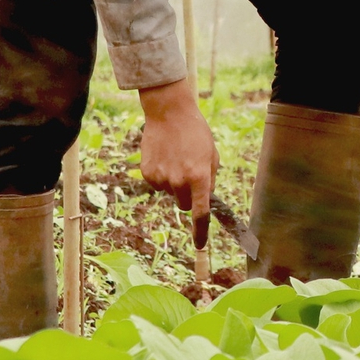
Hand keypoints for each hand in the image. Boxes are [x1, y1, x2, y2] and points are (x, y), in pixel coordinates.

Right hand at [139, 80, 218, 229]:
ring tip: (177, 159)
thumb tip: (203, 199)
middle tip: (190, 176)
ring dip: (175, 183)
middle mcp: (179, 181)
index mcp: (200, 177)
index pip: (200, 213)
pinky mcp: (148, 174)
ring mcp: (161, 178)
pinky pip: (158, 185)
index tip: (200, 245)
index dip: (200, 232)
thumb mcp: (212, 155)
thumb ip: (209, 179)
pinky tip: (164, 157)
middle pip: (185, 206)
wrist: (169, 114)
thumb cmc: (196, 133)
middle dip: (189, 197)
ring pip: (170, 194)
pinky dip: (162, 176)